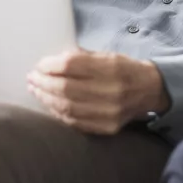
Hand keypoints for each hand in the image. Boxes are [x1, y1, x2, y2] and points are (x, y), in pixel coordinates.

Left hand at [27, 49, 169, 134]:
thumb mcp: (107, 55)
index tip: (39, 65)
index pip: (70, 65)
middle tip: (32, 78)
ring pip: (66, 107)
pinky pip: (74, 122)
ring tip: (36, 90)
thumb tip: (51, 62)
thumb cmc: (124, 69)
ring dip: (46, 98)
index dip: (50, 65)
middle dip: (43, 82)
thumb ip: (81, 57)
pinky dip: (58, 112)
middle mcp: (111, 90)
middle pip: (65, 87)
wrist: (150, 89)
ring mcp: (109, 112)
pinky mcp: (107, 127)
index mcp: (111, 67)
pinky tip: (50, 104)